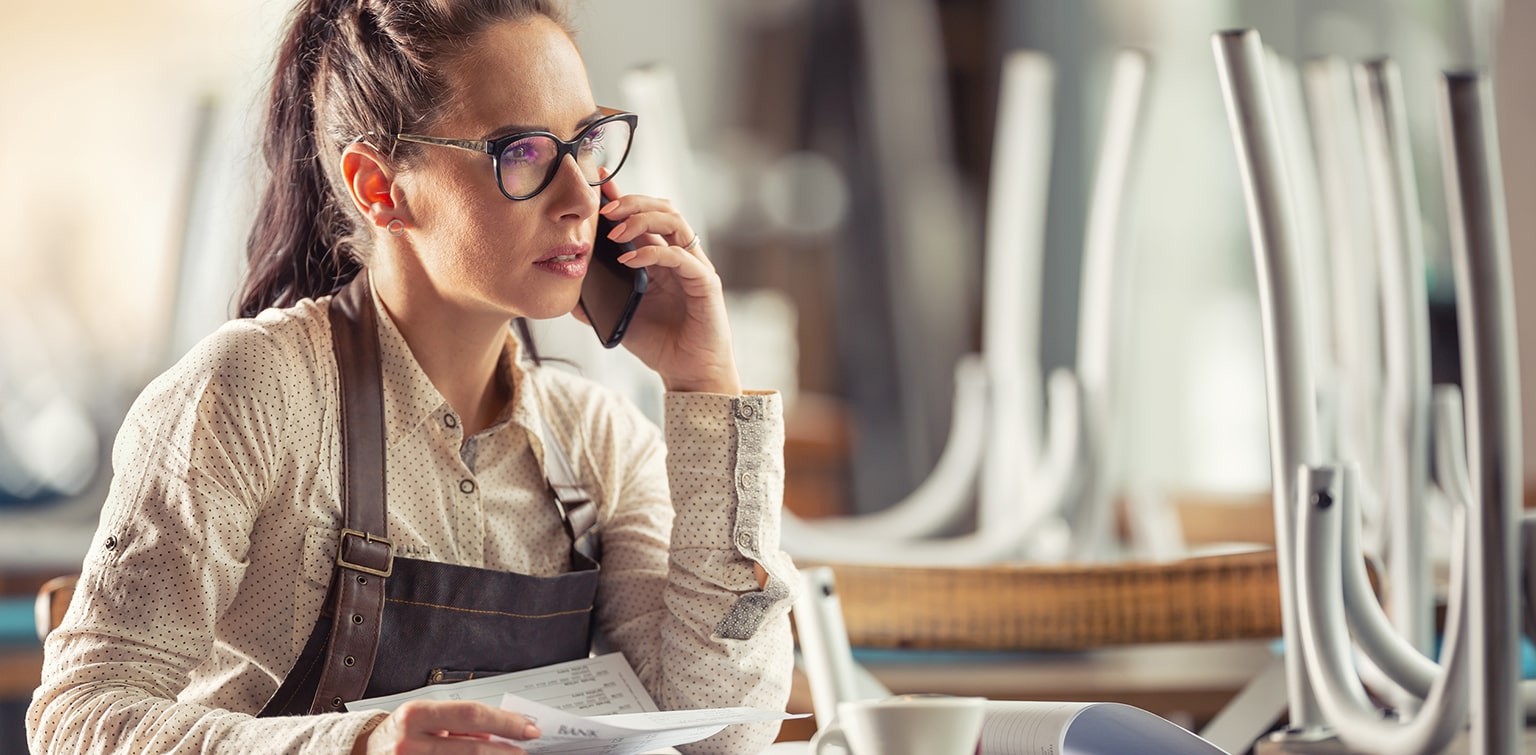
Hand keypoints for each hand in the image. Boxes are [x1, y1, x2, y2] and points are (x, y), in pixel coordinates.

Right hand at [351, 700, 540, 753]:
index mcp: (415, 715)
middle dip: (505, 750)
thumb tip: (497, 732)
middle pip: (472, 748)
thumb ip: (458, 724)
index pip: (471, 714)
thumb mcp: (424, 719)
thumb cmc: (397, 734)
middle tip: (524, 750)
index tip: (529, 729)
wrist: (360, 753)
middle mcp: (409, 742)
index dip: (505, 722)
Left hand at [575, 181, 740, 394]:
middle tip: (603, 210)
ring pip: (674, 221)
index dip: (622, 196)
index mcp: (660, 257)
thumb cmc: (659, 344)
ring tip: (615, 231)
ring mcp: (694, 266)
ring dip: (642, 219)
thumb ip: (596, 301)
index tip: (597, 182)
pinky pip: (680, 256)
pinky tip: (628, 260)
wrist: (688, 374)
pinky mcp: (705, 282)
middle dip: (631, 202)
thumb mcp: (619, 317)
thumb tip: (566, 288)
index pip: (643, 215)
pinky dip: (652, 252)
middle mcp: (679, 255)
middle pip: (661, 208)